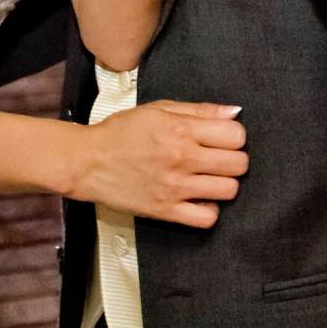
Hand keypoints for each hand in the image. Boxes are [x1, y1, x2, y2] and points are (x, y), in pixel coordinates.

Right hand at [72, 100, 246, 228]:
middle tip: (220, 159)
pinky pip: (206, 218)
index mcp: (181, 130)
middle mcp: (182, 158)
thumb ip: (200, 110)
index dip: (235, 136)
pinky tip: (199, 199)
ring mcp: (174, 187)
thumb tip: (234, 112)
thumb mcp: (160, 109)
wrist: (88, 161)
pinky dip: (209, 211)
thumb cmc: (121, 132)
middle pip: (238, 164)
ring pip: (228, 191)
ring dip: (225, 184)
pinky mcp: (165, 210)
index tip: (225, 139)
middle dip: (235, 160)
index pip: (236, 135)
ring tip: (210, 179)